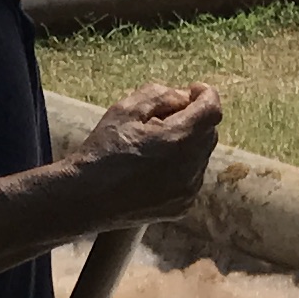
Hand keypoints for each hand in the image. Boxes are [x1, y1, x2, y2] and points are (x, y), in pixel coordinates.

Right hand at [72, 81, 220, 225]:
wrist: (86, 198)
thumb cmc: (102, 150)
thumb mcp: (125, 110)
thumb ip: (160, 95)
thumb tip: (184, 97)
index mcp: (178, 140)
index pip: (212, 110)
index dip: (206, 94)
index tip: (193, 91)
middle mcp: (189, 167)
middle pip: (209, 132)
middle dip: (194, 119)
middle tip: (164, 118)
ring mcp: (187, 190)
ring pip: (201, 156)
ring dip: (187, 144)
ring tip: (155, 146)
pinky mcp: (182, 206)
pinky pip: (192, 178)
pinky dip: (181, 168)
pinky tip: (154, 168)